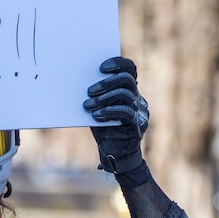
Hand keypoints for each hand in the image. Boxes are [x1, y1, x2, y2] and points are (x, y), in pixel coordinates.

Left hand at [83, 57, 148, 175]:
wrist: (113, 153)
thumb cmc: (103, 128)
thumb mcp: (98, 107)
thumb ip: (96, 94)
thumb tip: (78, 79)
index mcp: (129, 90)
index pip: (130, 68)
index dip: (118, 64)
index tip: (101, 67)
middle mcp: (137, 97)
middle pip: (127, 79)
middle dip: (106, 82)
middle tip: (89, 90)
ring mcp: (139, 111)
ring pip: (126, 93)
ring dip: (104, 98)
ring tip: (88, 105)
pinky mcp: (137, 124)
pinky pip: (126, 112)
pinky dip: (108, 111)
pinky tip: (96, 116)